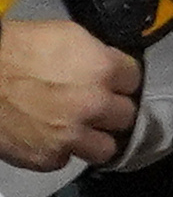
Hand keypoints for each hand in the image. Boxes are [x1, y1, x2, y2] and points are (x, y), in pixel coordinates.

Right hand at [0, 14, 142, 168]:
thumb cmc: (14, 51)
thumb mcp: (66, 36)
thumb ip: (97, 55)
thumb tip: (110, 67)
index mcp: (103, 70)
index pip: (135, 81)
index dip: (122, 83)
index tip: (114, 85)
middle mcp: (94, 105)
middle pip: (126, 116)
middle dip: (113, 112)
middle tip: (97, 109)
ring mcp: (71, 136)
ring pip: (106, 149)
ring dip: (96, 140)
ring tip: (81, 132)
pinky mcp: (48, 158)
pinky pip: (66, 160)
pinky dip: (59, 152)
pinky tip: (48, 138)